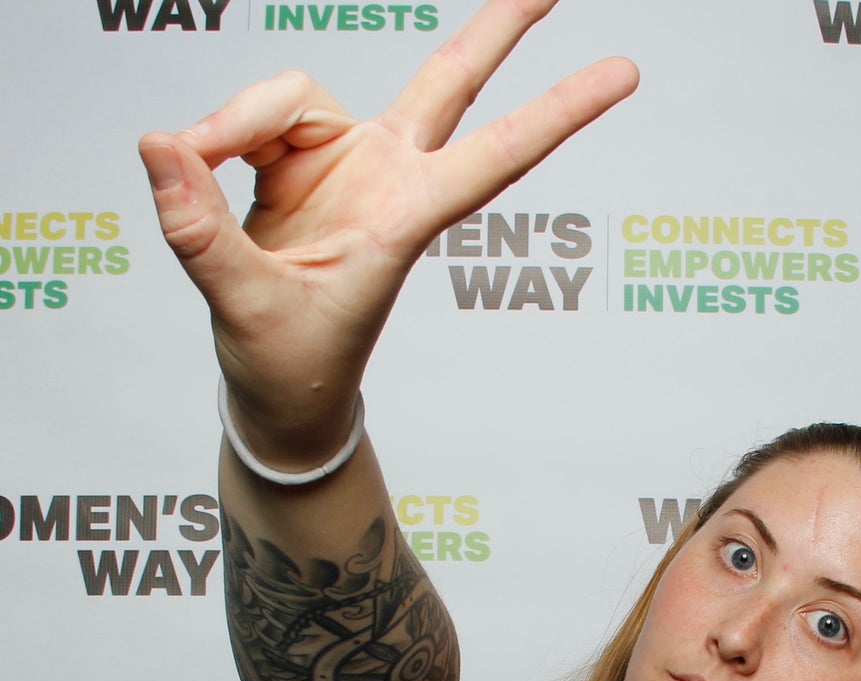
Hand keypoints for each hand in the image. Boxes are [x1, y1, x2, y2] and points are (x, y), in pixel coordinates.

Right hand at [138, 0, 636, 466]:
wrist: (278, 390)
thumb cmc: (290, 363)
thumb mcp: (245, 306)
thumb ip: (202, 230)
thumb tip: (162, 147)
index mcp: (406, 220)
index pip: (496, 155)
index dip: (558, 111)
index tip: (624, 75)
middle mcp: (386, 179)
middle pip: (447, 83)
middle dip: (496, 31)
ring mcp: (343, 165)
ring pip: (296, 91)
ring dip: (235, 120)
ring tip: (192, 166)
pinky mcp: (296, 162)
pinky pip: (251, 115)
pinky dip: (213, 135)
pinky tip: (188, 165)